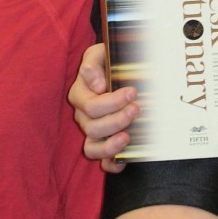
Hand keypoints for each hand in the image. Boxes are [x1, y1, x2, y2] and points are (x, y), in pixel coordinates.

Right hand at [68, 43, 139, 172]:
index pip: (91, 106)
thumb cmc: (106, 62)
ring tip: (129, 135)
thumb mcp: (98, 54)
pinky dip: (112, 164)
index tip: (132, 92)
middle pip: (93, 127)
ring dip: (112, 144)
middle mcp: (83, 116)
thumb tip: (97, 85)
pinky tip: (125, 158)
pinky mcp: (103, 145)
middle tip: (137, 108)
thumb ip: (93, 64)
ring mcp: (91, 132)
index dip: (112, 102)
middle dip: (117, 120)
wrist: (116, 68)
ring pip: (92, 148)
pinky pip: (101, 162)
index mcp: (80, 94)